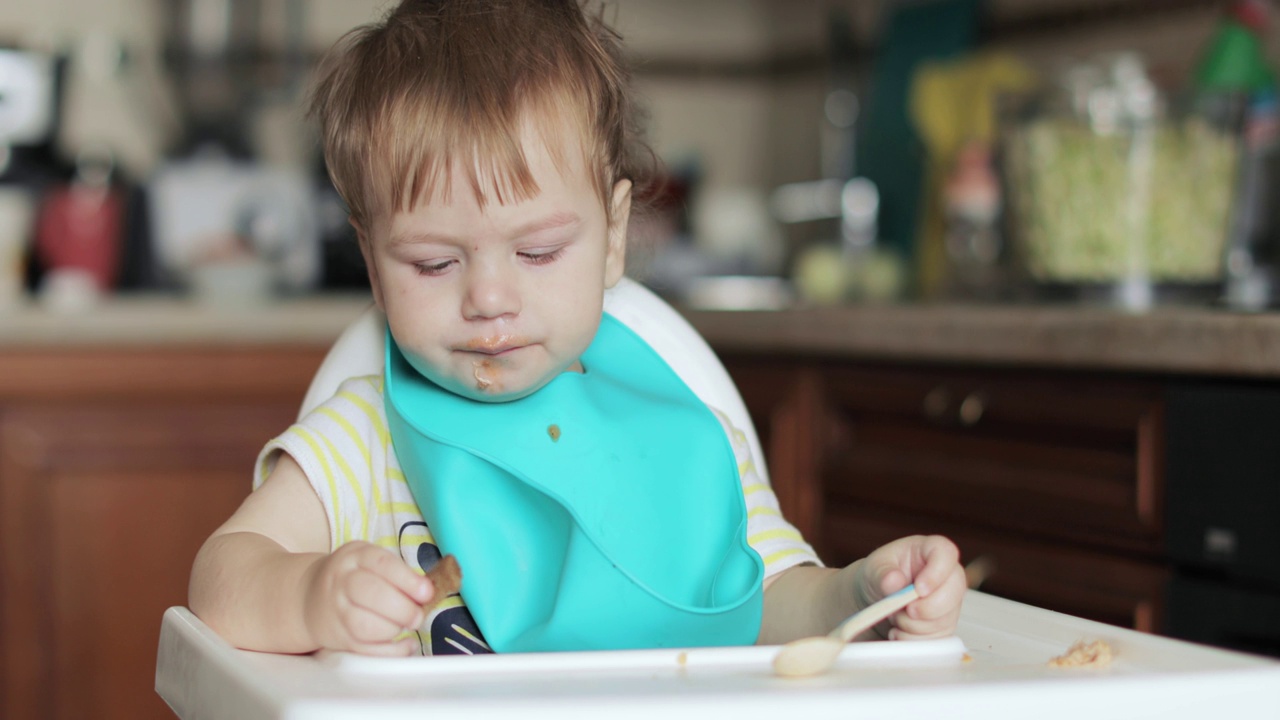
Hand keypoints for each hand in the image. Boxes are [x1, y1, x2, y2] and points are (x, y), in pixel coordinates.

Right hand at [301, 540, 433, 654]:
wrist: (310, 597)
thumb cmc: (354, 577)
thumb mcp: (371, 562)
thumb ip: (399, 574)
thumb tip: (430, 592)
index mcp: (355, 556)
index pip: (382, 563)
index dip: (408, 580)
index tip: (427, 592)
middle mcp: (342, 581)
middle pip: (372, 594)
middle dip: (403, 608)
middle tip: (418, 615)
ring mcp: (336, 611)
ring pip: (364, 625)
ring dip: (393, 629)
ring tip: (404, 625)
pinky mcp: (338, 637)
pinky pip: (364, 649)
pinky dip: (390, 651)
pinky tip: (405, 644)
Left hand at [852, 535, 965, 640]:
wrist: (875, 599)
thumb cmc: (879, 576)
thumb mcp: (873, 568)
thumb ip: (882, 573)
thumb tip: (895, 581)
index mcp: (931, 550)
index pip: (946, 553)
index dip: (936, 573)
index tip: (918, 589)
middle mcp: (947, 575)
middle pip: (954, 592)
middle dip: (925, 608)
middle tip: (904, 609)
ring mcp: (950, 602)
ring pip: (944, 620)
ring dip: (914, 625)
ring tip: (896, 615)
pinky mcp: (945, 625)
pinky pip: (937, 639)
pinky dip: (914, 640)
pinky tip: (900, 630)